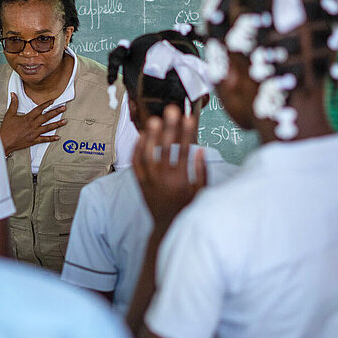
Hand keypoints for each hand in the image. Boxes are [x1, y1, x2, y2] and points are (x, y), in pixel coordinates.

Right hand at [0, 92, 66, 156]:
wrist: (5, 141)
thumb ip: (14, 104)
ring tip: (65, 121)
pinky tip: (58, 137)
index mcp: (28, 118)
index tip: (53, 101)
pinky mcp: (34, 140)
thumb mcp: (10, 114)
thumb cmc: (7, 129)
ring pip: (48, 128)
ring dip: (57, 124)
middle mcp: (33, 125)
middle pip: (46, 117)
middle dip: (56, 112)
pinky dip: (51, 138)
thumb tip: (13, 94)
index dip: (46, 104)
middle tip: (63, 108)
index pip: (39, 109)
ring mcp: (34, 133)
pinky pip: (44, 139)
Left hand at [133, 106, 205, 229]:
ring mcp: (149, 182)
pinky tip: (141, 137)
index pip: (184, 151)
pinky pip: (135, 165)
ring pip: (148, 154)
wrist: (166, 228)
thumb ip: (201, 172)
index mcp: (181, 181)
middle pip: (165, 148)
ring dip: (150, 136)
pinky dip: (137, 150)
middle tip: (171, 109)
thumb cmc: (186, 209)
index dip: (187, 133)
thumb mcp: (200, 193)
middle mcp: (164, 180)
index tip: (189, 118)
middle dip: (169, 127)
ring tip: (154, 119)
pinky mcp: (140, 184)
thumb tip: (199, 150)